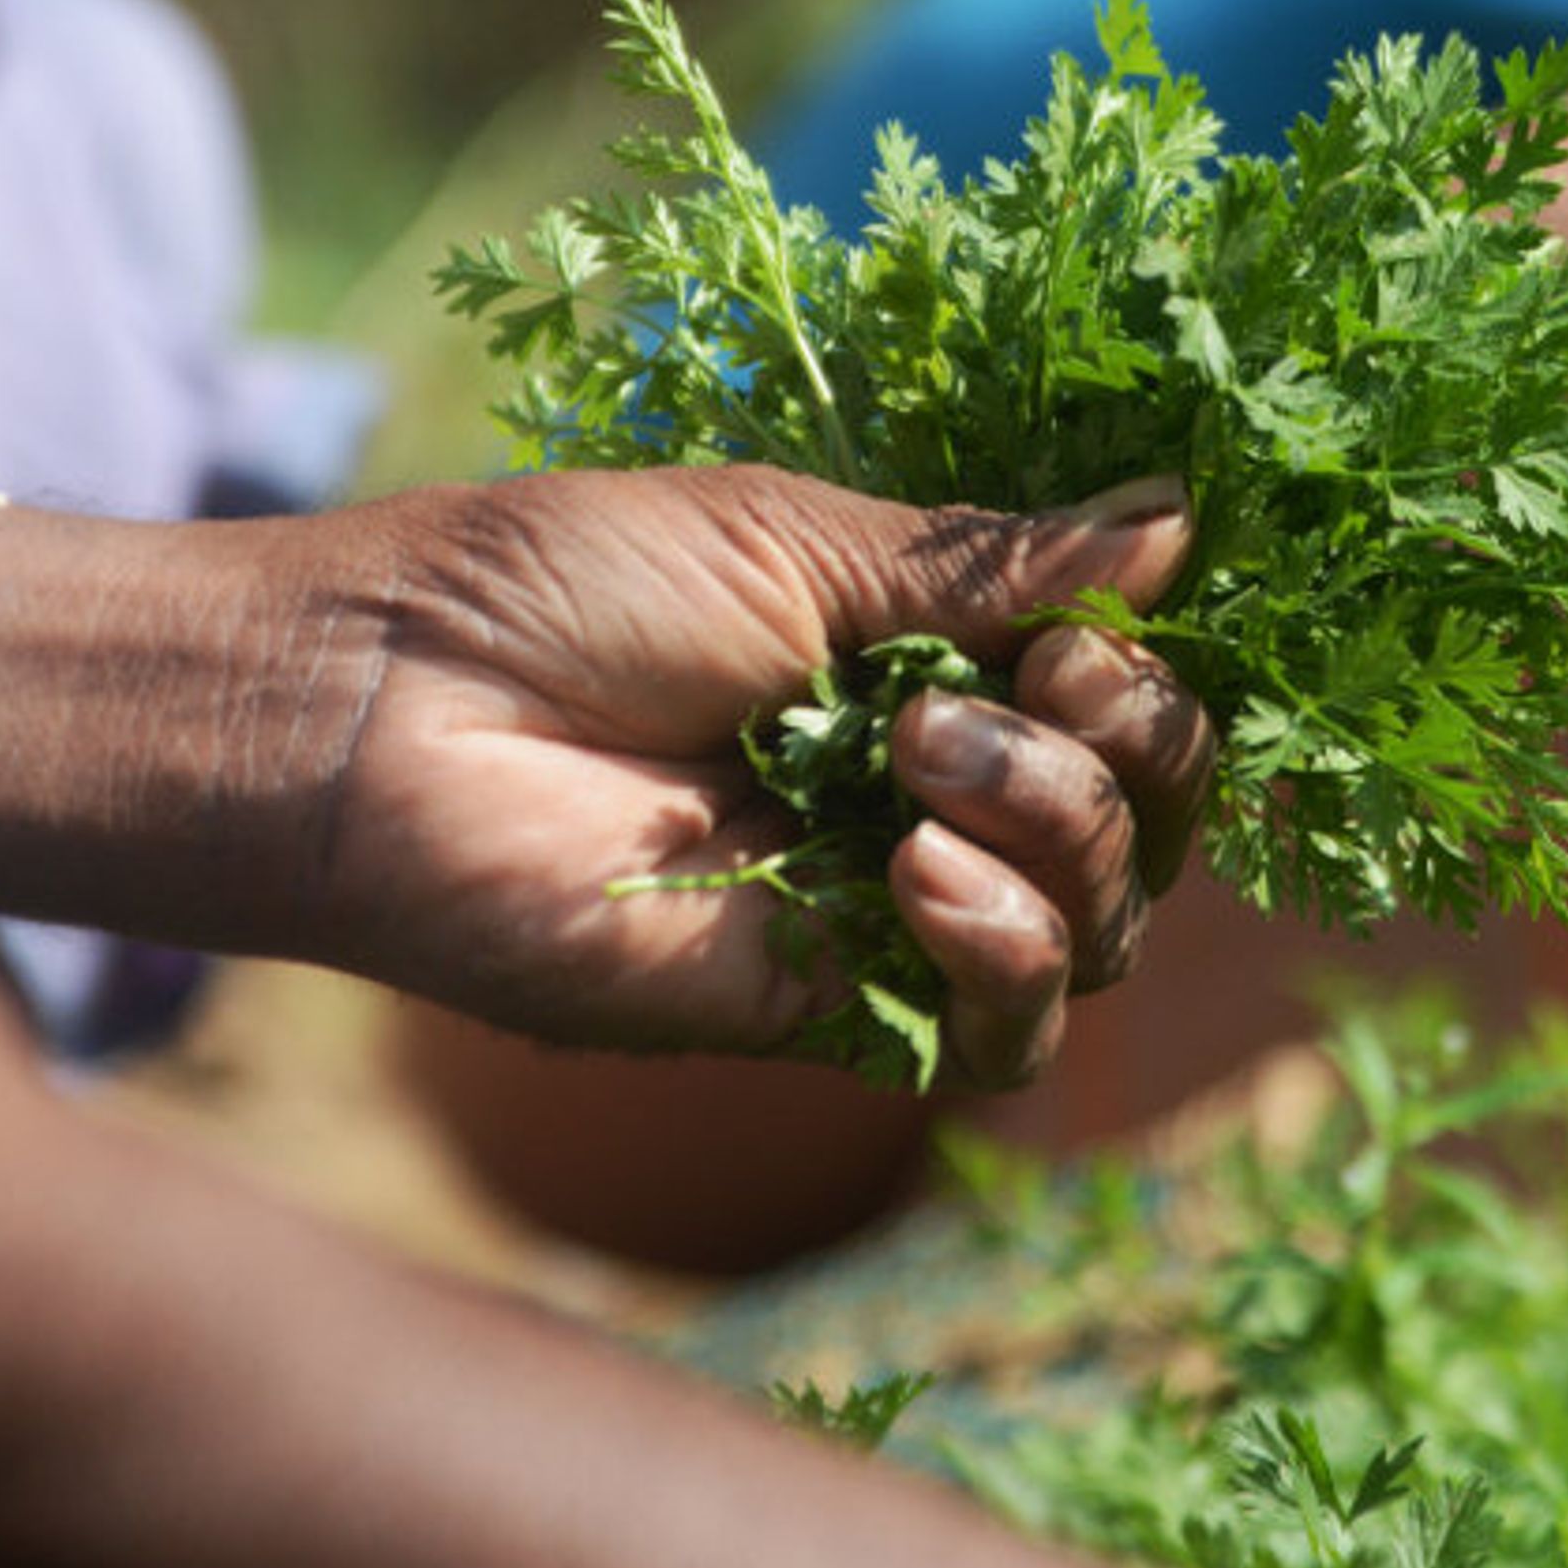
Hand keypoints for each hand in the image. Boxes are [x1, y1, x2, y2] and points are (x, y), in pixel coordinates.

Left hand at [308, 465, 1213, 1087]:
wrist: (387, 710)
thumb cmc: (555, 590)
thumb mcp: (797, 539)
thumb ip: (991, 569)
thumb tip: (1180, 531)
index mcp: (924, 669)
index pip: (1125, 709)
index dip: (1145, 677)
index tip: (1082, 621)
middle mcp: (926, 797)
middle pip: (1145, 827)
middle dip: (1131, 749)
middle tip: (1030, 681)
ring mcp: (879, 915)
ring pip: (1097, 933)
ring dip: (1064, 832)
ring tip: (922, 760)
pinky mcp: (821, 1016)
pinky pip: (996, 1037)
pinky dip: (1005, 954)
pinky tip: (924, 875)